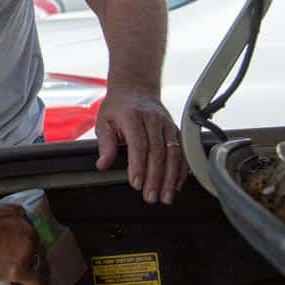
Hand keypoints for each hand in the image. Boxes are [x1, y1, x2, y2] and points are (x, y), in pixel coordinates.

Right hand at [0, 200, 49, 284]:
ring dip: (36, 273)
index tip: (26, 248)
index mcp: (17, 214)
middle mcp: (26, 230)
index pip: (28, 230)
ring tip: (35, 283)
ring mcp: (24, 250)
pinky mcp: (18, 269)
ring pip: (38, 264)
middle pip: (36, 246)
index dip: (27, 241)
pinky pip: (35, 281)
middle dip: (33, 257)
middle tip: (29, 266)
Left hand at [94, 86, 184, 204]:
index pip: (138, 144)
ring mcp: (167, 124)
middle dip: (156, 177)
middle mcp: (153, 120)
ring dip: (171, 177)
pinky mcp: (176, 129)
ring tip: (166, 196)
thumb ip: (105, 143)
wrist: (135, 88)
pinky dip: (182, 169)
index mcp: (132, 117)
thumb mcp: (104, 121)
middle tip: (152, 197)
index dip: (138, 165)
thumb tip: (103, 164)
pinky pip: (182, 151)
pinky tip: (177, 184)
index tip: (136, 184)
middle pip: (158, 151)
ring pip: (173, 152)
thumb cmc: (118, 107)